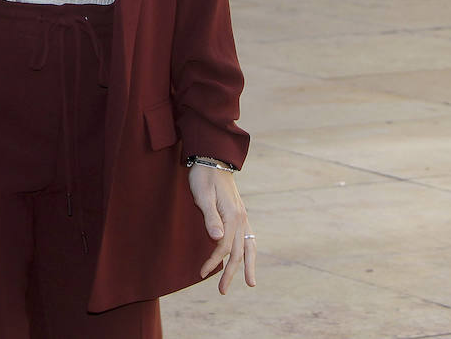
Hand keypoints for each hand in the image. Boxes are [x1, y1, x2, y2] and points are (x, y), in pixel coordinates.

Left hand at [188, 164, 256, 292]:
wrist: (212, 159)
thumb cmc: (203, 177)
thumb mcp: (202, 195)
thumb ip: (210, 217)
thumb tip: (217, 240)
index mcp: (232, 216)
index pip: (223, 246)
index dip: (213, 261)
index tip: (201, 273)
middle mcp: (242, 219)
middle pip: (238, 252)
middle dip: (231, 273)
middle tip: (222, 292)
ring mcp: (243, 217)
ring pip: (248, 247)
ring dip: (246, 265)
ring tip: (249, 282)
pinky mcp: (240, 215)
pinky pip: (248, 238)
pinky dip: (248, 252)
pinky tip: (245, 259)